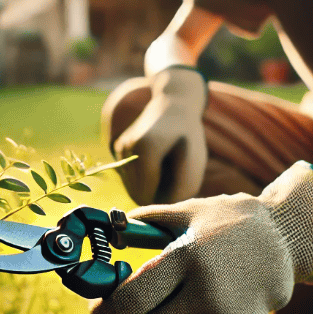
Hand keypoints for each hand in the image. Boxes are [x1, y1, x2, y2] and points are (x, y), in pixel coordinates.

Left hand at [89, 161, 312, 313]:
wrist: (282, 244)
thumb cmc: (226, 223)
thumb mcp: (187, 212)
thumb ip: (143, 222)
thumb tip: (107, 234)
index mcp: (185, 258)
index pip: (130, 299)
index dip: (106, 310)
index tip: (100, 310)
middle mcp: (203, 292)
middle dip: (139, 311)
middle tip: (148, 295)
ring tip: (180, 299)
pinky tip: (197, 313)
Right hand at [112, 66, 207, 204]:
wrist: (174, 102)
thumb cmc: (188, 136)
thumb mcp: (194, 162)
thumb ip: (181, 191)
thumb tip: (161, 211)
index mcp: (146, 150)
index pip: (147, 198)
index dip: (164, 198)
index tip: (178, 182)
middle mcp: (127, 149)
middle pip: (137, 194)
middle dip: (156, 192)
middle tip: (173, 173)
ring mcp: (119, 148)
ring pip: (132, 187)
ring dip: (150, 184)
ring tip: (165, 164)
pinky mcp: (118, 148)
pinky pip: (129, 176)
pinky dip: (143, 175)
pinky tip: (156, 160)